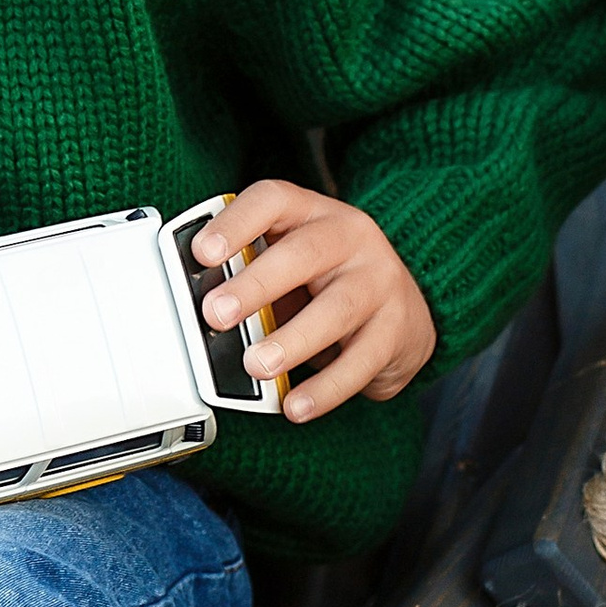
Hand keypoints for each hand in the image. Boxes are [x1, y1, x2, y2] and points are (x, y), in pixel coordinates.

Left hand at [192, 183, 433, 422]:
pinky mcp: (397, 329)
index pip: (273, 201)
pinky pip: (360, 361)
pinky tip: (297, 405)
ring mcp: (380, 281)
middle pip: (304, 253)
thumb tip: (199, 307)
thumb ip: (249, 272)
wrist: (407, 310)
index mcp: (312, 213)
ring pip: (337, 309)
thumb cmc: (329, 281)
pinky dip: (325, 388)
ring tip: (256, 365)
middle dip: (256, 285)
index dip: (236, 223)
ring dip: (292, 341)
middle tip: (217, 314)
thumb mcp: (289, 261)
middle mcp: (350, 238)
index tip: (203, 253)